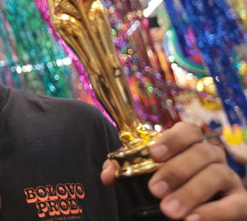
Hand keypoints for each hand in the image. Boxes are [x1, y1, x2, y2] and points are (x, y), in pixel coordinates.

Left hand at [101, 122, 246, 220]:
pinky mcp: (241, 203)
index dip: (172, 139)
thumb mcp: (147, 176)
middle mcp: (213, 157)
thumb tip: (108, 175)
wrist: (196, 215)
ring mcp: (229, 179)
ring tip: (169, 210)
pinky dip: (214, 211)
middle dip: (176, 171)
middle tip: (155, 190)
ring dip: (191, 192)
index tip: (154, 154)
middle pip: (201, 153)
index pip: (188, 131)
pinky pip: (234, 204)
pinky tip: (193, 219)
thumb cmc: (170, 188)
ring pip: (216, 175)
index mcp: (191, 145)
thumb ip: (126, 171)